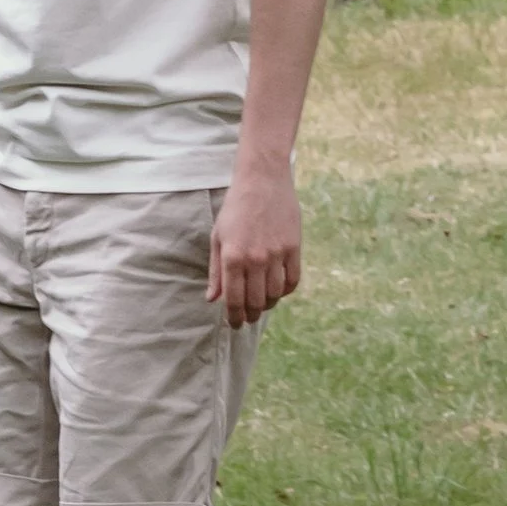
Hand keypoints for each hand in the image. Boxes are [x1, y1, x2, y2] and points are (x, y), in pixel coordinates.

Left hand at [209, 163, 302, 330]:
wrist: (263, 181)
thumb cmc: (235, 209)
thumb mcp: (218, 237)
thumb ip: (216, 271)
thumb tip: (212, 299)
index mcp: (232, 257)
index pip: (234, 300)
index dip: (234, 317)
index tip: (235, 325)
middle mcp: (254, 259)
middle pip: (256, 302)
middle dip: (251, 315)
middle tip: (249, 318)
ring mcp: (276, 254)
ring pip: (276, 295)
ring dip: (269, 305)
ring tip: (263, 304)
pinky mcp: (294, 248)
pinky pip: (292, 281)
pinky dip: (285, 291)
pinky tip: (278, 290)